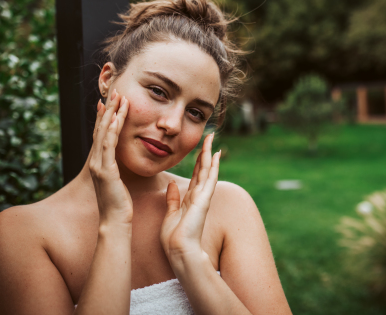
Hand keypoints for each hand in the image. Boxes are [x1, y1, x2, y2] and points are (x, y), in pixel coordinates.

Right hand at [88, 89, 132, 224]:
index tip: (108, 101)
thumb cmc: (120, 204)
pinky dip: (112, 130)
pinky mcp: (105, 171)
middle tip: (114, 91)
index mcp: (100, 163)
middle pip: (101, 129)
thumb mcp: (118, 182)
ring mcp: (99, 165)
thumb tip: (121, 162)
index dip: (104, 117)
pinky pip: (108, 146)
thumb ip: (118, 169)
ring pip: (104, 133)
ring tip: (117, 98)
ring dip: (111, 114)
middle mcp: (96, 161)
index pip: (101, 135)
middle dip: (107, 110)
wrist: (115, 222)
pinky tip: (117, 118)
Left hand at [161, 133, 220, 261]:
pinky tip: (215, 154)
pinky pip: (209, 178)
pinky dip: (213, 165)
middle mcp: (199, 196)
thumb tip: (172, 185)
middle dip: (205, 152)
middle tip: (209, 136)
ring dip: (209, 153)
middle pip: (204, 169)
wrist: (178, 250)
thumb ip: (172, 199)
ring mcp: (203, 197)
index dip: (199, 161)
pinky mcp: (204, 199)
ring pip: (208, 170)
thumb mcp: (170, 214)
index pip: (197, 175)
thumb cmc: (173, 237)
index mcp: (190, 199)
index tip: (201, 148)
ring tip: (211, 138)